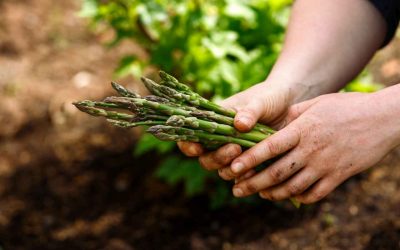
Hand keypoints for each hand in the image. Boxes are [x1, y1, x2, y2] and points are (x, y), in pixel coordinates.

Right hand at [177, 81, 292, 178]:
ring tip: (247, 158)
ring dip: (230, 168)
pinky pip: (242, 175)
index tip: (197, 148)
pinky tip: (256, 173)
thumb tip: (239, 124)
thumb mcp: (260, 100)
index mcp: (214, 121)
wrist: (289, 105)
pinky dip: (246, 178)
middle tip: (235, 148)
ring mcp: (235, 153)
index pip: (191, 136)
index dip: (188, 145)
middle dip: (216, 158)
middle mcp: (220, 139)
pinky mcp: (250, 162)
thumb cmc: (269, 97)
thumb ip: (250, 111)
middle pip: (206, 158)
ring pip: (222, 170)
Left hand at [231, 92, 399, 203]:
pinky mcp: (340, 176)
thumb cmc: (347, 107)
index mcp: (303, 129)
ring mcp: (326, 165)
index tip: (233, 168)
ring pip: (293, 186)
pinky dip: (299, 197)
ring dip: (273, 193)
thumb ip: (293, 115)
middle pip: (277, 171)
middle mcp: (311, 149)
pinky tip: (288, 195)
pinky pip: (316, 194)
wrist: (383, 118)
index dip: (250, 159)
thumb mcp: (316, 104)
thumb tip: (272, 123)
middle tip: (236, 189)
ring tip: (260, 194)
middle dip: (253, 183)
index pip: (269, 147)